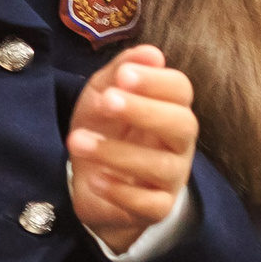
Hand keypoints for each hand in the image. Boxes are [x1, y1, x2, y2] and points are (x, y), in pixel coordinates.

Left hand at [68, 45, 197, 255]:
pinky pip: (150, 204)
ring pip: (161, 165)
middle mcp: (178, 142)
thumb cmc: (105, 129)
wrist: (95, 183)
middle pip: (183, 124)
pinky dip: (121, 192)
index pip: (181, 90)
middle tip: (107, 101)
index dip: (156, 81)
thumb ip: (121, 71)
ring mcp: (172, 177)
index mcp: (169, 107)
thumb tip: (151, 52)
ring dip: (117, 152)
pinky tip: (95, 179)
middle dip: (145, 111)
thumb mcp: (103, 94)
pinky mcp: (157, 209)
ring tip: (77, 141)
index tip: (124, 76)